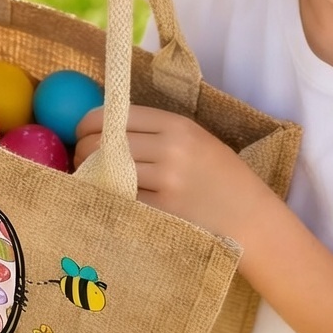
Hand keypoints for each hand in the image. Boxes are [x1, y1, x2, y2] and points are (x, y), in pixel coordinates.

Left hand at [74, 105, 273, 238]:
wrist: (251, 217)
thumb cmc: (222, 178)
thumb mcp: (196, 141)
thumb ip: (156, 132)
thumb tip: (105, 129)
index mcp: (177, 125)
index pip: (115, 115)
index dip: (88, 125)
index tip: (81, 134)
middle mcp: (170, 148)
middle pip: (103, 142)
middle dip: (82, 151)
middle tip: (81, 161)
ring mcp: (166, 181)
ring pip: (107, 171)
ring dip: (90, 176)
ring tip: (92, 180)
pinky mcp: (162, 210)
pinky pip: (119, 199)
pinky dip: (108, 198)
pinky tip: (108, 199)